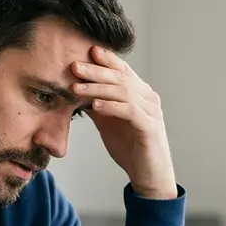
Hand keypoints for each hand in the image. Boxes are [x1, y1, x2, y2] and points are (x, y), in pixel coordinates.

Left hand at [72, 46, 177, 198]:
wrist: (148, 175)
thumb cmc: (130, 148)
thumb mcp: (108, 123)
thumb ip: (97, 106)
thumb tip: (77, 91)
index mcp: (140, 94)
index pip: (122, 70)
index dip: (106, 59)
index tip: (87, 50)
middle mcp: (148, 98)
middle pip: (121, 78)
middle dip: (96, 71)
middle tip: (74, 65)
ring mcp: (151, 112)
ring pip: (124, 92)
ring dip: (98, 88)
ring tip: (77, 87)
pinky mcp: (150, 128)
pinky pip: (130, 111)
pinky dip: (111, 106)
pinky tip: (95, 106)